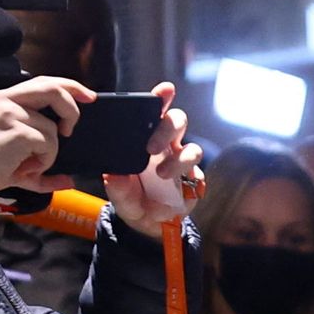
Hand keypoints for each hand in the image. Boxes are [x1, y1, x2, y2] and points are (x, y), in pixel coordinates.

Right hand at [0, 77, 82, 207]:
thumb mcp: (10, 158)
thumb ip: (40, 166)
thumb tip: (68, 181)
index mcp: (2, 99)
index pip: (42, 82)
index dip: (68, 86)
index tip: (88, 96)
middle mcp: (5, 99)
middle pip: (53, 89)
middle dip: (72, 108)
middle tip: (71, 130)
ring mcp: (11, 113)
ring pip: (53, 129)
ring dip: (48, 154)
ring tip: (27, 165)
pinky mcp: (17, 130)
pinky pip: (48, 145)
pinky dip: (43, 162)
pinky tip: (24, 168)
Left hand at [107, 84, 200, 237]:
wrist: (148, 224)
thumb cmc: (132, 198)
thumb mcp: (118, 193)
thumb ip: (116, 186)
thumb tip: (115, 175)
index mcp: (146, 137)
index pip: (155, 112)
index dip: (162, 98)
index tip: (165, 89)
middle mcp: (168, 145)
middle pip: (177, 122)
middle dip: (166, 130)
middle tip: (150, 149)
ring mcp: (184, 163)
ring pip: (193, 148)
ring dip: (178, 160)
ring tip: (161, 174)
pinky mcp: (195, 181)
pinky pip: (198, 174)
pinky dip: (187, 179)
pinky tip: (176, 188)